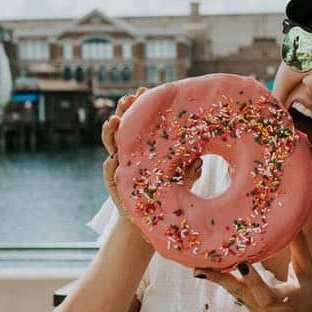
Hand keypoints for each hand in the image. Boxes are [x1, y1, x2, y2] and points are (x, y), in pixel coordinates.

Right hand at [102, 90, 203, 225]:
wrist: (146, 221)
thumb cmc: (166, 194)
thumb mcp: (182, 179)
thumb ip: (190, 169)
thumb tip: (202, 159)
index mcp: (142, 144)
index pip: (139, 119)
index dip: (139, 104)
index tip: (144, 90)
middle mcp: (128, 151)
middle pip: (122, 126)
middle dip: (123, 110)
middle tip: (128, 98)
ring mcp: (118, 166)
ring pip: (110, 145)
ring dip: (110, 132)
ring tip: (113, 121)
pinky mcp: (114, 184)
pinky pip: (109, 173)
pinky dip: (110, 166)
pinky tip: (112, 159)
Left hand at [195, 232, 311, 311]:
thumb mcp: (310, 271)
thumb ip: (301, 248)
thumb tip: (295, 221)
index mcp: (283, 303)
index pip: (265, 295)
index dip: (254, 281)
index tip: (243, 264)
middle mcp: (265, 310)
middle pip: (240, 293)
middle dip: (220, 279)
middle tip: (200, 267)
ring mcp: (256, 311)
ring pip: (234, 292)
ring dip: (217, 277)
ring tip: (200, 261)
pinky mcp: (251, 307)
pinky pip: (235, 291)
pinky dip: (224, 278)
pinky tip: (212, 265)